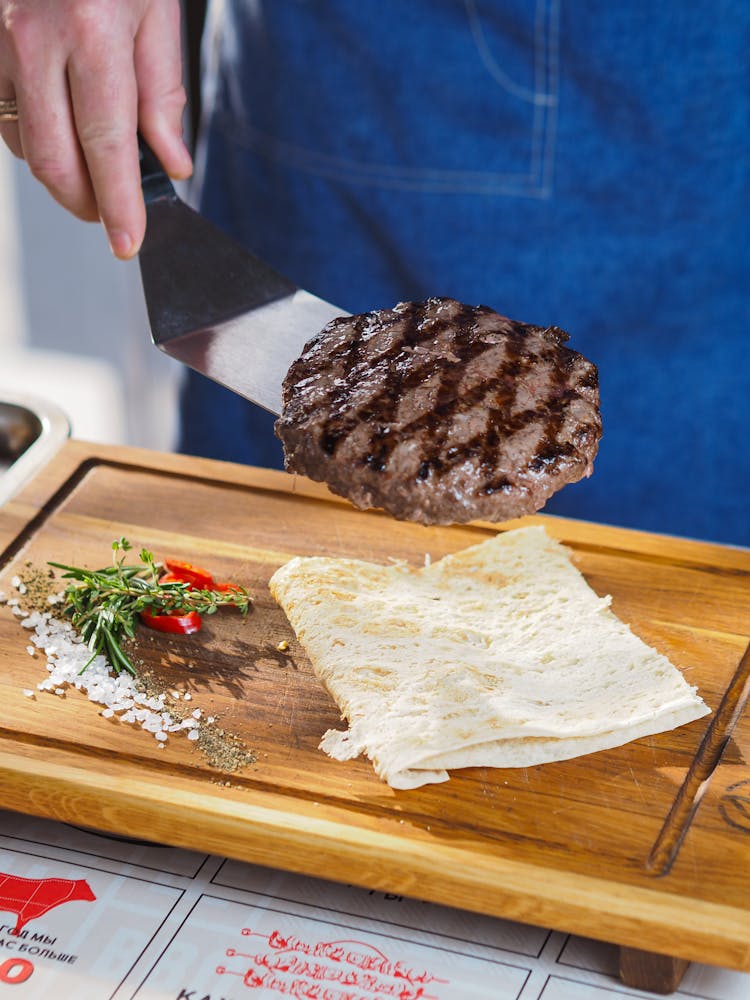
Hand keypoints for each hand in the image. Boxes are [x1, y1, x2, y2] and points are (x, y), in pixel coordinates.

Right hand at [0, 0, 191, 257]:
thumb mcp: (155, 9)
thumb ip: (163, 92)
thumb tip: (170, 162)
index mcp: (91, 33)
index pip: (107, 146)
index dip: (119, 204)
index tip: (129, 241)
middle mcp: (32, 39)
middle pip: (53, 159)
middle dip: (84, 204)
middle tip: (111, 215)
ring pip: (20, 142)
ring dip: (57, 173)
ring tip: (90, 172)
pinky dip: (29, 138)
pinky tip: (57, 133)